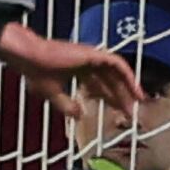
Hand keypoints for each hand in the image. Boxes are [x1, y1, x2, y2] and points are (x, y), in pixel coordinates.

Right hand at [0, 27, 142, 120]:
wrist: (29, 58)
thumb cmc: (35, 72)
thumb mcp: (52, 94)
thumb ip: (66, 105)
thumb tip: (78, 115)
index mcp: (75, 69)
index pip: (97, 85)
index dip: (108, 98)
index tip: (117, 111)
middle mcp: (85, 62)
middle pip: (109, 81)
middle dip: (120, 96)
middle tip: (131, 112)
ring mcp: (91, 56)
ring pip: (116, 72)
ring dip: (128, 86)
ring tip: (139, 101)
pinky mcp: (94, 54)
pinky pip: (117, 64)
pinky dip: (128, 75)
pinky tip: (134, 88)